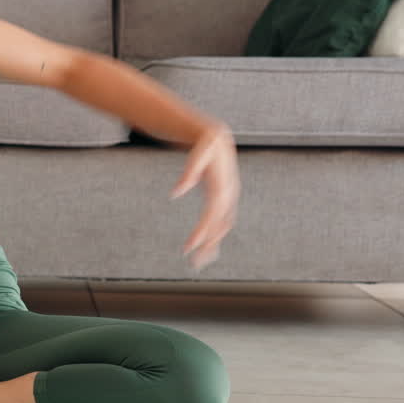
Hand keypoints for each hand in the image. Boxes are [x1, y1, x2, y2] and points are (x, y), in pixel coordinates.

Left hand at [170, 123, 239, 270]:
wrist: (218, 139)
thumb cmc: (206, 145)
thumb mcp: (198, 153)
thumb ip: (188, 173)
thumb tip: (174, 194)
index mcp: (223, 187)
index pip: (212, 215)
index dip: (201, 232)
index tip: (188, 248)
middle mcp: (229, 196)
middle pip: (219, 226)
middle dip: (207, 245)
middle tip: (193, 263)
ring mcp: (228, 200)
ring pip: (221, 228)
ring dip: (211, 246)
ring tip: (198, 263)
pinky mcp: (223, 201)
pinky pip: (220, 224)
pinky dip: (214, 238)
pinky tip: (206, 250)